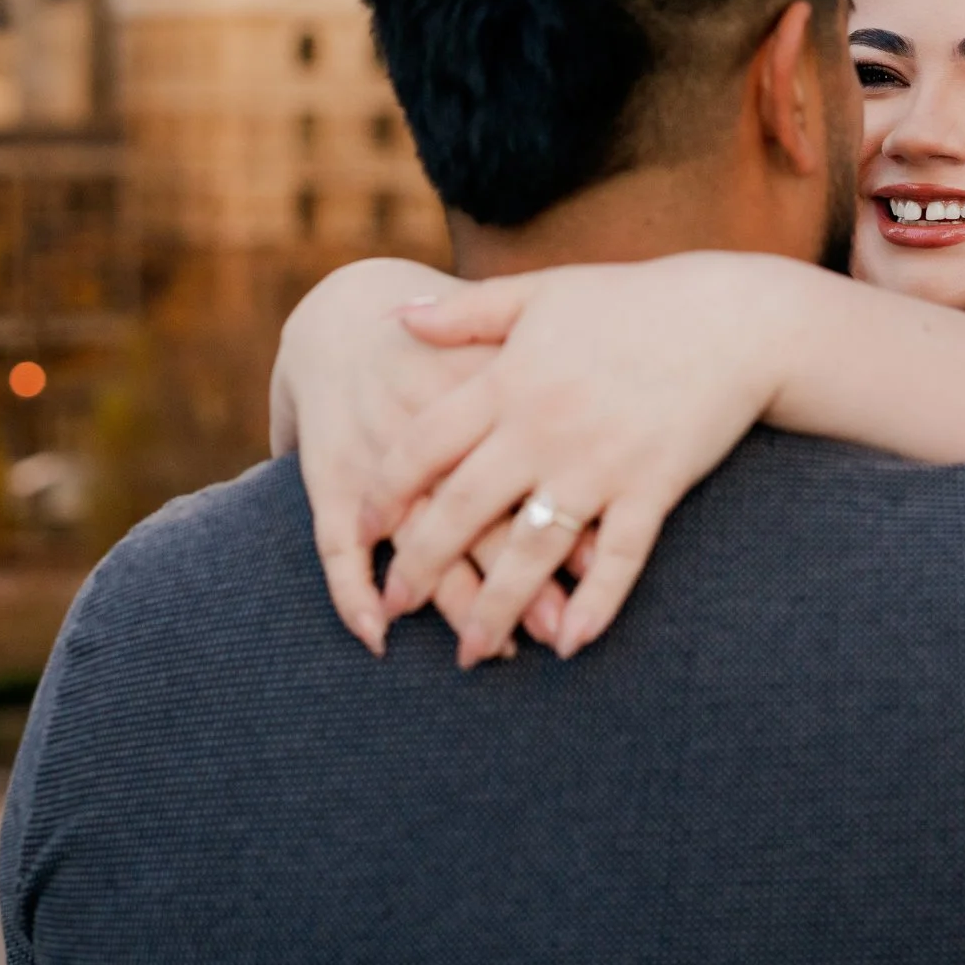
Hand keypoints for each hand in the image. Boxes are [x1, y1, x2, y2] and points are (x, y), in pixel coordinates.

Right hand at [273, 258, 566, 653]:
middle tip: (553, 628)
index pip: (525, 463)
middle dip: (516, 574)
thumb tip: (633, 418)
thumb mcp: (506, 328)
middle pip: (477, 513)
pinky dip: (349, 594)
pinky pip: (335, 545)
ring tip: (493, 649)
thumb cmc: (447, 339)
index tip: (594, 565)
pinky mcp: (331, 477)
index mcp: (478, 391)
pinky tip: (375, 636)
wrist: (345, 315)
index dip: (559, 514)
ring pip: (415, 539)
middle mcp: (424, 427)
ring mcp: (372, 455)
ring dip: (453, 598)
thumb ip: (559, 369)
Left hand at [370, 254, 792, 667]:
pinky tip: (569, 645)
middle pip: (462, 509)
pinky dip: (595, 605)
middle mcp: (544, 428)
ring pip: (530, 551)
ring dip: (496, 608)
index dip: (386, 493)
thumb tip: (397, 318)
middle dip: (421, 565)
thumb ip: (466, 311)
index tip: (365, 530)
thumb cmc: (634, 300)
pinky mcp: (652, 488)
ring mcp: (600, 464)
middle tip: (396, 607)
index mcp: (509, 380)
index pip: (423, 447)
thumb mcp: (542, 293)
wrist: (733, 318)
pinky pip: (617, 559)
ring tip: (472, 652)